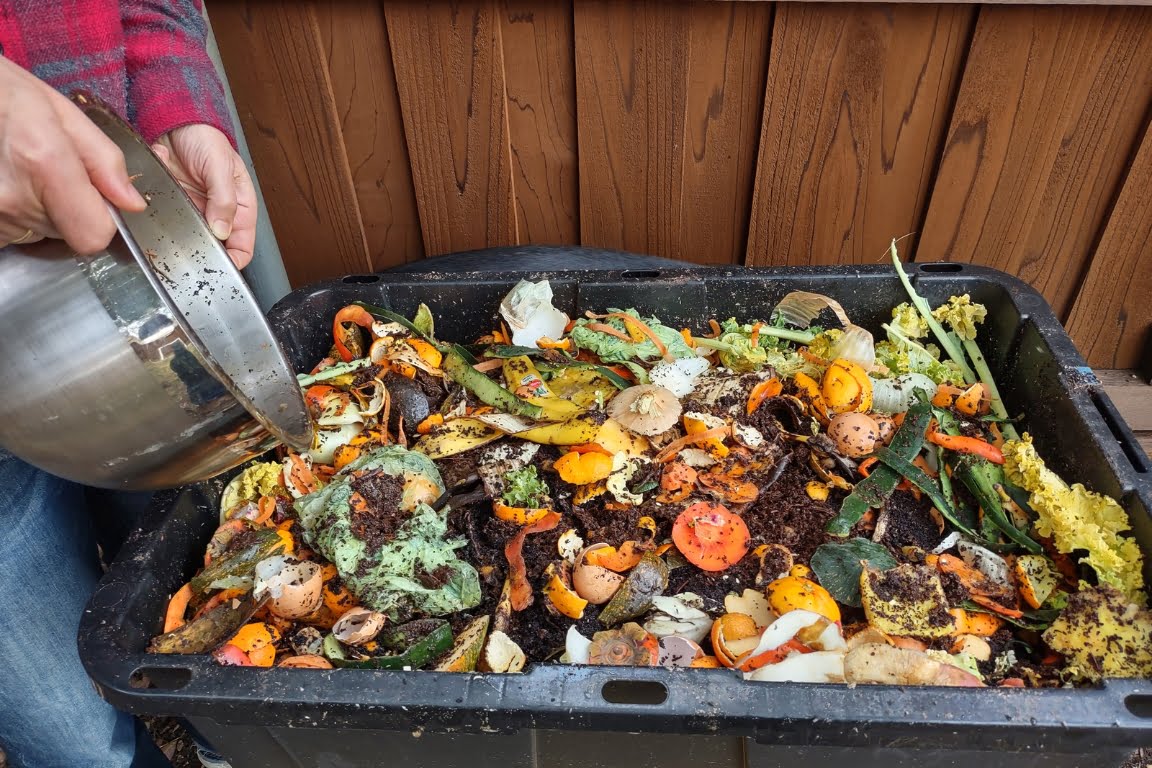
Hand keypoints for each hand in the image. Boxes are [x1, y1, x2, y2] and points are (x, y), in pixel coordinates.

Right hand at [0, 57, 145, 252]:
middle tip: (48, 171)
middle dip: (71, 208)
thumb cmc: (5, 96)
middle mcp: (14, 199)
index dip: (102, 220)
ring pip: (40, 233)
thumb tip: (132, 203)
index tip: (96, 198)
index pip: (94, 234)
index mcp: (43, 162)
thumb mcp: (59, 111)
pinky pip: (14, 234)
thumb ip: (102, 159)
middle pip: (69, 232)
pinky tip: (6, 183)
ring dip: (41, 210)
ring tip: (20, 172)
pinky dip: (16, 215)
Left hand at [152, 125, 256, 268]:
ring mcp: (192, 210)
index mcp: (240, 208)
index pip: (242, 247)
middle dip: (195, 242)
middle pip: (210, 246)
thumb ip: (224, 200)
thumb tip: (222, 231)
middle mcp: (216, 214)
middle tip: (182, 231)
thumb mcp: (220, 166)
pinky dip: (157, 200)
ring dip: (174, 219)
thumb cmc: (206, 138)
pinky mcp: (170, 204)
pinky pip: (161, 215)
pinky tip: (163, 174)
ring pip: (184, 234)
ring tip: (172, 194)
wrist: (174, 119)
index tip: (215, 266)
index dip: (232, 262)